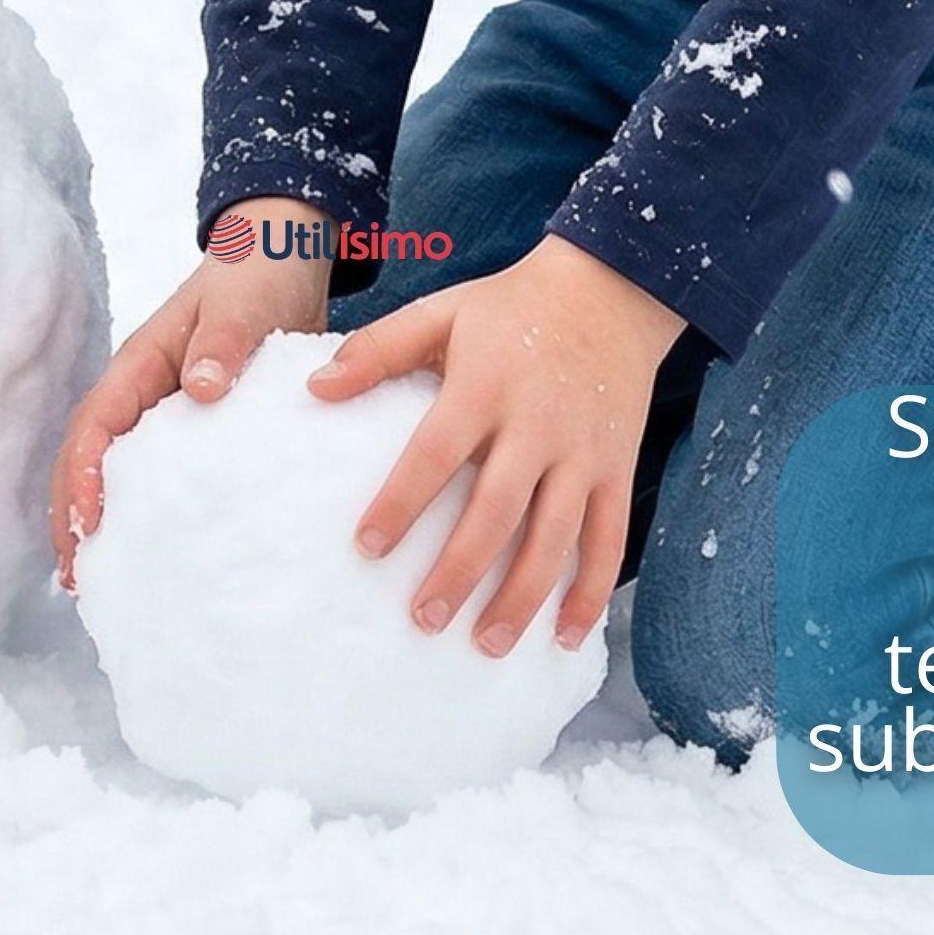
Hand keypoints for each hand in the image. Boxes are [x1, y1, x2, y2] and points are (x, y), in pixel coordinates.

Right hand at [49, 197, 330, 587]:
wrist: (287, 255)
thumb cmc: (259, 270)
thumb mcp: (243, 300)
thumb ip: (223, 340)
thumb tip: (202, 389)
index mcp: (142, 362)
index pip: (97, 424)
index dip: (83, 474)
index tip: (90, 524)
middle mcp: (145, 390)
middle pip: (89, 456)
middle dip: (73, 514)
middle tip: (77, 578)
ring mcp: (168, 409)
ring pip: (118, 470)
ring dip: (101, 521)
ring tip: (101, 581)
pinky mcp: (199, 426)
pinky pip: (162, 474)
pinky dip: (150, 513)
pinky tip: (163, 554)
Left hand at [306, 234, 682, 654]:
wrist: (609, 290)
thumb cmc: (510, 307)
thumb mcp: (443, 312)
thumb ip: (379, 349)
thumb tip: (315, 388)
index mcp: (486, 385)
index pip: (436, 452)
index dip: (402, 501)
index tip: (366, 547)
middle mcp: (537, 424)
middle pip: (497, 509)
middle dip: (459, 570)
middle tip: (423, 620)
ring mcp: (583, 451)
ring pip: (555, 536)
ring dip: (522, 596)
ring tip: (486, 644)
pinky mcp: (618, 468)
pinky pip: (610, 538)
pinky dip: (591, 591)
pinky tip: (565, 637)